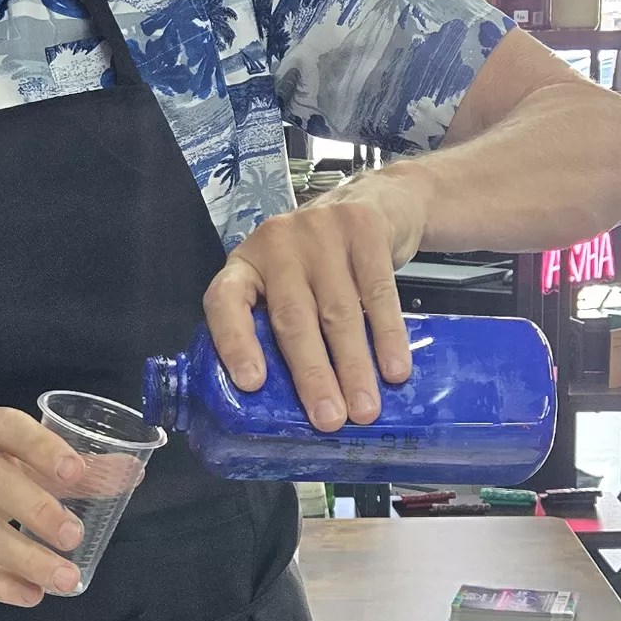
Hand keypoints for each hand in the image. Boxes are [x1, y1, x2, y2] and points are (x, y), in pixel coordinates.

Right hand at [0, 407, 86, 606]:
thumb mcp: (13, 466)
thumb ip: (71, 471)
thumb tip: (132, 474)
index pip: (4, 426)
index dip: (39, 447)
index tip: (76, 473)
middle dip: (33, 506)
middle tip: (73, 536)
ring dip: (20, 556)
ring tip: (62, 579)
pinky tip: (27, 594)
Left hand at [203, 174, 428, 430]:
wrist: (375, 200)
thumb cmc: (322, 263)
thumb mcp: (289, 284)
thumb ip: (281, 327)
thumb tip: (295, 405)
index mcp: (246, 265)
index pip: (226, 301)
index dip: (235, 342)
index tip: (252, 383)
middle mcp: (276, 244)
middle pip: (292, 317)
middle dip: (312, 374)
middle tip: (329, 419)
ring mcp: (320, 232)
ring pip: (337, 311)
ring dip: (354, 367)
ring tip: (364, 409)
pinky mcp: (363, 229)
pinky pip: (378, 293)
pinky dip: (388, 336)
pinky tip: (395, 370)